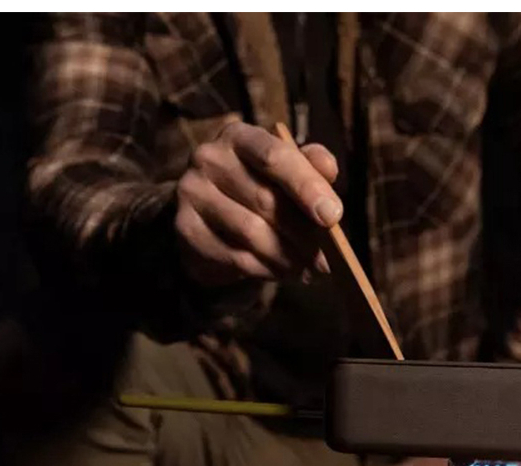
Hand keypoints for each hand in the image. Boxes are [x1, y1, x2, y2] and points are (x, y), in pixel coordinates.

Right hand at [175, 121, 341, 286]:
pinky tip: (282, 273)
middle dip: (304, 235)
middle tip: (327, 260)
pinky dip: (265, 270)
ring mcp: (192, 193)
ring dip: (287, 257)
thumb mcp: (284, 171)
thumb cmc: (256, 188)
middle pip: (266, 201)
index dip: (307, 186)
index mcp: (239, 137)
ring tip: (307, 269)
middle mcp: (209, 158)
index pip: (275, 156)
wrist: (206, 216)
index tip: (333, 217)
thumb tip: (329, 168)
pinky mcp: (187, 229)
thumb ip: (309, 166)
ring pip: (251, 233)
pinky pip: (234, 257)